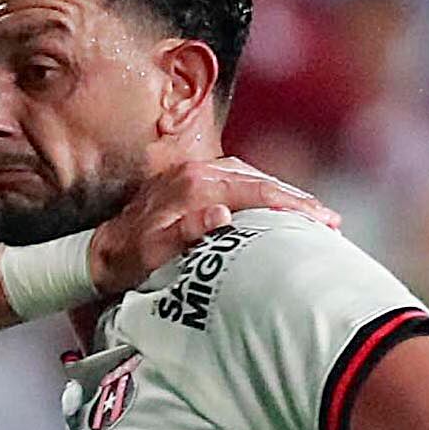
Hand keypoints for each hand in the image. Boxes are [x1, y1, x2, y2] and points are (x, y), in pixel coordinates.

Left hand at [89, 157, 339, 294]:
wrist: (97, 251)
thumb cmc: (126, 259)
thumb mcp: (150, 253)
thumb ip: (184, 232)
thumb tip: (222, 215)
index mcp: (195, 185)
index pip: (256, 192)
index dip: (292, 207)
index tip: (322, 221)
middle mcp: (198, 170)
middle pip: (260, 180)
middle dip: (298, 200)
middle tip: (331, 221)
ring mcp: (196, 171)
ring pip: (252, 177)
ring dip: (283, 193)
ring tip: (312, 214)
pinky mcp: (193, 178)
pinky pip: (239, 179)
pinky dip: (263, 191)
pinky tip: (277, 205)